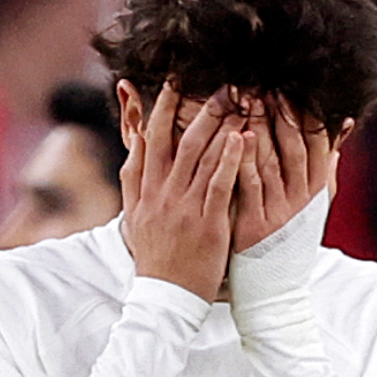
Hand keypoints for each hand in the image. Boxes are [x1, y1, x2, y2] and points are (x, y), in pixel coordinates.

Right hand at [120, 86, 246, 300]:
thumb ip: (134, 178)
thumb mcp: (134, 215)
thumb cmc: (156, 256)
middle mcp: (162, 193)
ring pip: (201, 157)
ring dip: (221, 125)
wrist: (166, 297)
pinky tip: (243, 139)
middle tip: (220, 83)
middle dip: (197, 107)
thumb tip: (134, 144)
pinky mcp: (207, 224)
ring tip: (240, 102)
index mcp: (145, 189)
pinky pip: (219, 185)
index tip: (175, 79)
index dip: (162, 106)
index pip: (151, 138)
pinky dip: (230, 160)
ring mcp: (184, 207)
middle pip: (178, 139)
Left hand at [230, 99, 338, 253]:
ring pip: (272, 163)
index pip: (317, 144)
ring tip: (248, 101)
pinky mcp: (254, 225)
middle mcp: (301, 199)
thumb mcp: (315, 200)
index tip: (292, 89)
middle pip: (294, 149)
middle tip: (267, 86)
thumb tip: (343, 122)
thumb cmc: (291, 236)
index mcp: (316, 189)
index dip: (306, 116)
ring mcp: (278, 212)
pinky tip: (238, 138)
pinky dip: (245, 161)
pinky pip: (250, 187)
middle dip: (281, 116)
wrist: (274, 287)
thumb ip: (327, 162)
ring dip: (260, 129)